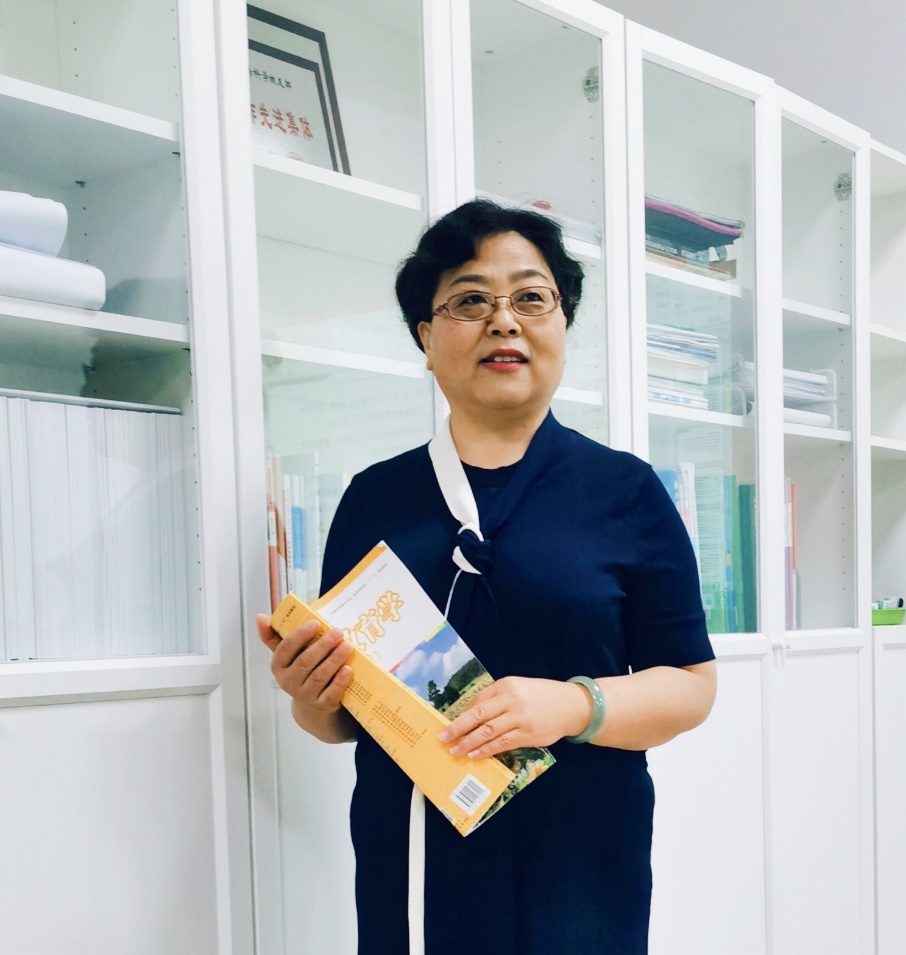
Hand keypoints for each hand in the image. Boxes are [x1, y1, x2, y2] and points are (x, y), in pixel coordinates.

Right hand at [256, 614, 352, 715]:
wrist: (310, 702)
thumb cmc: (299, 668)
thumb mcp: (287, 653)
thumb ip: (275, 634)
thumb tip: (261, 615)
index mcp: (278, 666)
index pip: (286, 649)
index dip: (300, 635)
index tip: (315, 623)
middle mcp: (289, 682)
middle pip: (305, 662)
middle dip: (322, 646)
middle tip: (338, 632)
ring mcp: (305, 695)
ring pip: (319, 676)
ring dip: (334, 660)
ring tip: (347, 646)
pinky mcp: (321, 705)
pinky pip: (330, 693)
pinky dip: (339, 681)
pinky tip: (348, 669)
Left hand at [437, 676, 589, 758]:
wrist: (571, 706)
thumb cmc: (541, 696)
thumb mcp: (518, 688)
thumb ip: (497, 698)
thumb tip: (473, 713)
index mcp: (507, 685)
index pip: (478, 700)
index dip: (462, 714)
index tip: (449, 723)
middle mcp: (511, 700)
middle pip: (478, 715)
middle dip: (458, 728)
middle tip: (443, 738)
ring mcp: (520, 718)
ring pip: (488, 732)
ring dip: (469, 742)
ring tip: (455, 750)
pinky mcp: (527, 735)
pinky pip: (502, 743)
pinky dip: (487, 750)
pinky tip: (475, 755)